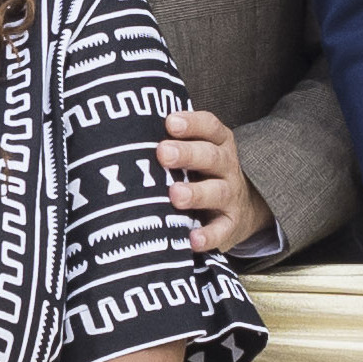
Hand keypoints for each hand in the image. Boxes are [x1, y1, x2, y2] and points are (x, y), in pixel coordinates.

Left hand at [155, 101, 265, 258]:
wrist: (240, 209)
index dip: (192, 123)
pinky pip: (222, 230)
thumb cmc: (201, 173)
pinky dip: (209, 235)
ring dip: (196, 193)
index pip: (209, 127)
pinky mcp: (230, 224)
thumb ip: (170, 142)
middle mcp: (226, 167)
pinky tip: (192, 239)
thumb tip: (123, 133)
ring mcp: (230, 196)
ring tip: (175, 195)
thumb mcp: (194, 153)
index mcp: (217, 143)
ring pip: (217, 191)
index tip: (170, 122)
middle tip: (163, 153)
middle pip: (211, 156)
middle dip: (187, 154)